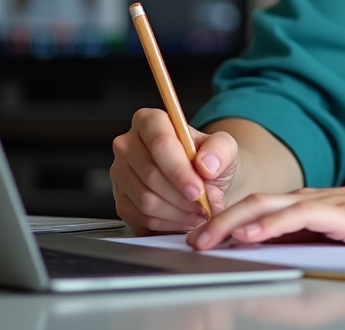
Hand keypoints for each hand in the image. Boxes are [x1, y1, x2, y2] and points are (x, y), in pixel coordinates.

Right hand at [111, 108, 237, 233]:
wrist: (203, 182)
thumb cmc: (208, 160)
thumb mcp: (224, 147)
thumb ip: (220, 149)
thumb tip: (206, 164)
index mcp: (150, 121)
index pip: (160, 143)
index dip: (179, 170)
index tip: (197, 190)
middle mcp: (128, 144)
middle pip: (151, 175)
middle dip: (182, 196)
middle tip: (204, 205)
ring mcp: (120, 174)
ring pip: (145, 200)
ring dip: (177, 212)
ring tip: (199, 212)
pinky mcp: (120, 201)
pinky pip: (142, 219)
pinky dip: (168, 224)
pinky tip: (184, 218)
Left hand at [186, 171, 344, 250]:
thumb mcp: (342, 236)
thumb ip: (313, 241)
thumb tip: (280, 257)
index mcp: (308, 206)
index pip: (257, 210)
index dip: (225, 223)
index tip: (198, 239)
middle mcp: (309, 200)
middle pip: (251, 203)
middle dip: (216, 222)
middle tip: (187, 241)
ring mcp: (323, 204)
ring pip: (265, 206)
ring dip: (230, 222)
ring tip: (203, 239)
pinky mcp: (339, 213)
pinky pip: (296, 216)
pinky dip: (268, 223)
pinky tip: (250, 233)